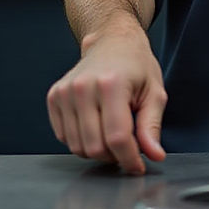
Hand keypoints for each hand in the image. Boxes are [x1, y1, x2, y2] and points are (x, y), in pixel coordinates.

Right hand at [47, 23, 166, 175]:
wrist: (111, 42)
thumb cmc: (136, 66)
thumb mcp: (154, 93)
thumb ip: (151, 127)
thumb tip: (154, 155)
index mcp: (111, 84)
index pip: (117, 137)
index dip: (129, 159)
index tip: (138, 166)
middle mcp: (83, 87)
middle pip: (95, 147)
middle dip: (114, 157)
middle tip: (128, 147)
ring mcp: (65, 92)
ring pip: (77, 147)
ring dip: (97, 151)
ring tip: (113, 135)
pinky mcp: (54, 97)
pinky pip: (64, 137)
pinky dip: (81, 141)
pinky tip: (96, 127)